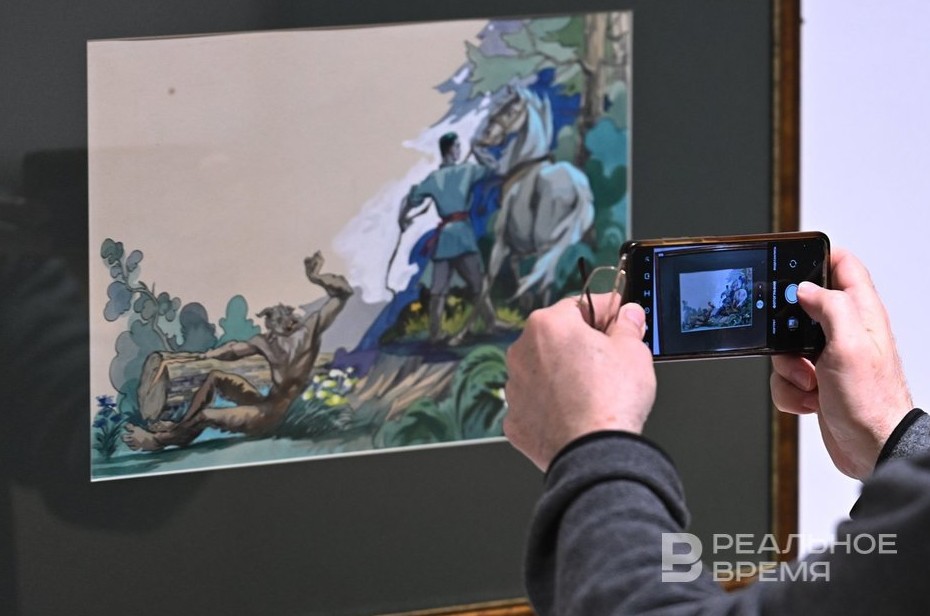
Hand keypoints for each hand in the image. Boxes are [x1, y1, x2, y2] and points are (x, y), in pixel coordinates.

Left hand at [503, 295, 655, 471]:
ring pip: (542, 372)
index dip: (603, 312)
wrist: (594, 453)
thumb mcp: (633, 351)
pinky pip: (535, 405)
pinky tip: (574, 415)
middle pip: (556, 338)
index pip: (579, 306)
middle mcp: (522, 351)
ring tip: (592, 393)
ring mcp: (514, 387)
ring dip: (562, 376)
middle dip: (580, 345)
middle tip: (609, 360)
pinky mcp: (515, 420)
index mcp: (548, 325)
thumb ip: (627, 325)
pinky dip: (551, 407)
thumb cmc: (611, 401)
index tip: (617, 320)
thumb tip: (628, 315)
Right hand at [771, 248, 912, 478]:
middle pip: (801, 308)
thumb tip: (805, 288)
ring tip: (809, 380)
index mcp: (861, 314)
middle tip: (796, 344)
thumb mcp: (850, 346)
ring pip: (786, 346)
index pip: (842, 265)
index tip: (791, 264)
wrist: (872, 448)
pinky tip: (811, 398)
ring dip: (787, 366)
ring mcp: (829, 357)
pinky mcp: (816, 381)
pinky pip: (786, 376)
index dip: (816, 257)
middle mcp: (845, 332)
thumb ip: (830, 308)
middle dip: (786, 328)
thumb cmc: (871, 401)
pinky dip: (790, 389)